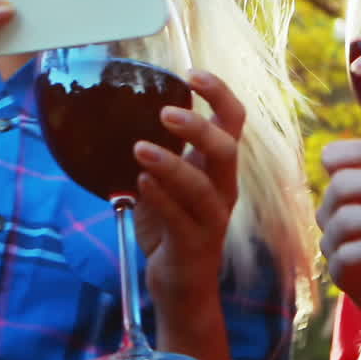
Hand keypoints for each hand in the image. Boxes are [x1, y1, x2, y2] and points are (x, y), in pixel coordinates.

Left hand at [133, 70, 243, 320]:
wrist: (182, 286)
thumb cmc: (173, 225)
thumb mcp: (170, 180)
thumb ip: (162, 149)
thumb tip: (126, 109)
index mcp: (219, 167)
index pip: (233, 121)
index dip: (219, 94)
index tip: (192, 73)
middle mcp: (223, 189)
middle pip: (227, 150)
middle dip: (199, 127)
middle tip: (165, 111)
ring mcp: (211, 220)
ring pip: (203, 188)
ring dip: (172, 165)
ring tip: (140, 148)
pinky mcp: (193, 247)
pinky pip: (180, 220)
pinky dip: (162, 198)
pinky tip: (140, 183)